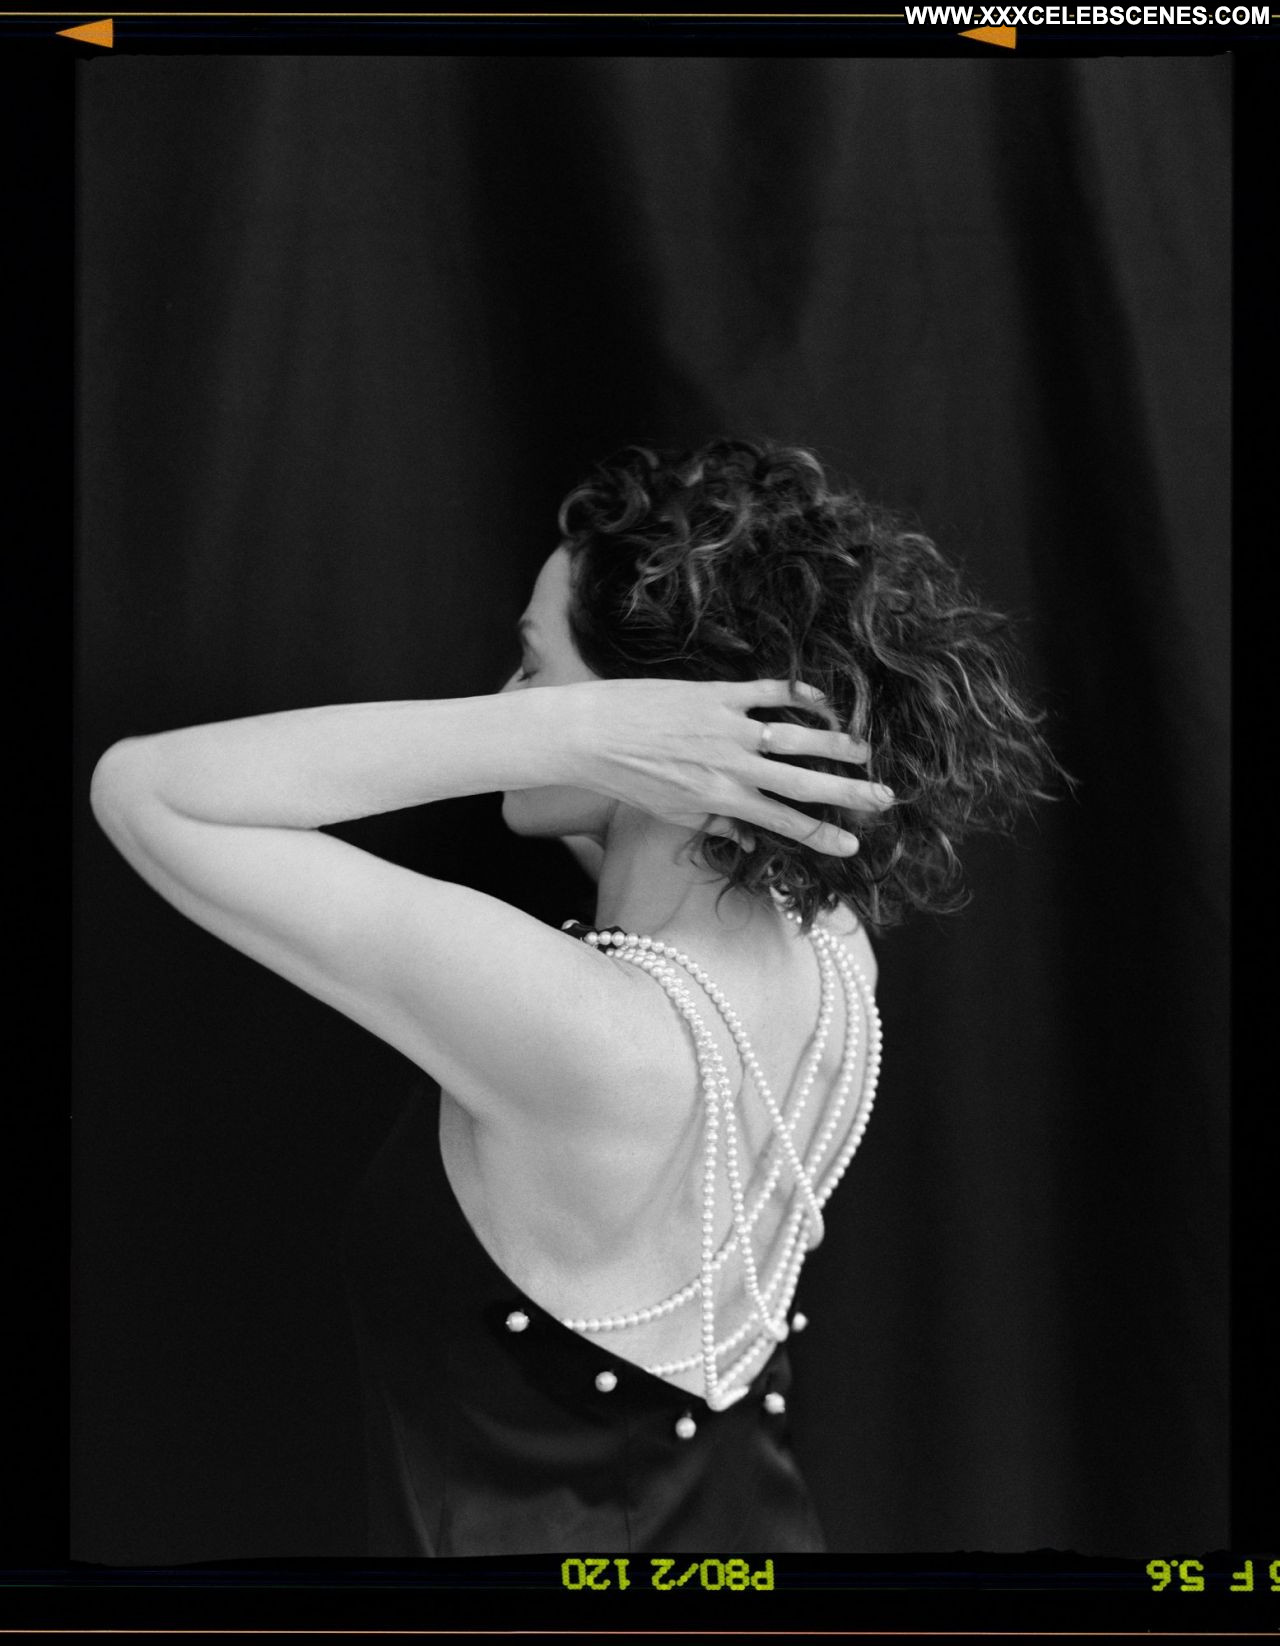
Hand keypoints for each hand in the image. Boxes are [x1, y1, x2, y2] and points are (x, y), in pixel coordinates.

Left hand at [566, 677, 892, 856]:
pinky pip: (767, 692)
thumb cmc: (625, 778)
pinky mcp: (714, 694)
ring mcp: (725, 727)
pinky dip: (798, 695)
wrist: (588, 735)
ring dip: (834, 745)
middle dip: (846, 794)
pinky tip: (824, 700)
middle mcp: (730, 765)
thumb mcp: (669, 813)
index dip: (820, 835)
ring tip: (866, 752)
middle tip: (885, 800)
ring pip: (793, 737)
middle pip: (801, 784)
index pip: (782, 822)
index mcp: (720, 799)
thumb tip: (753, 841)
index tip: (853, 845)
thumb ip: (716, 825)